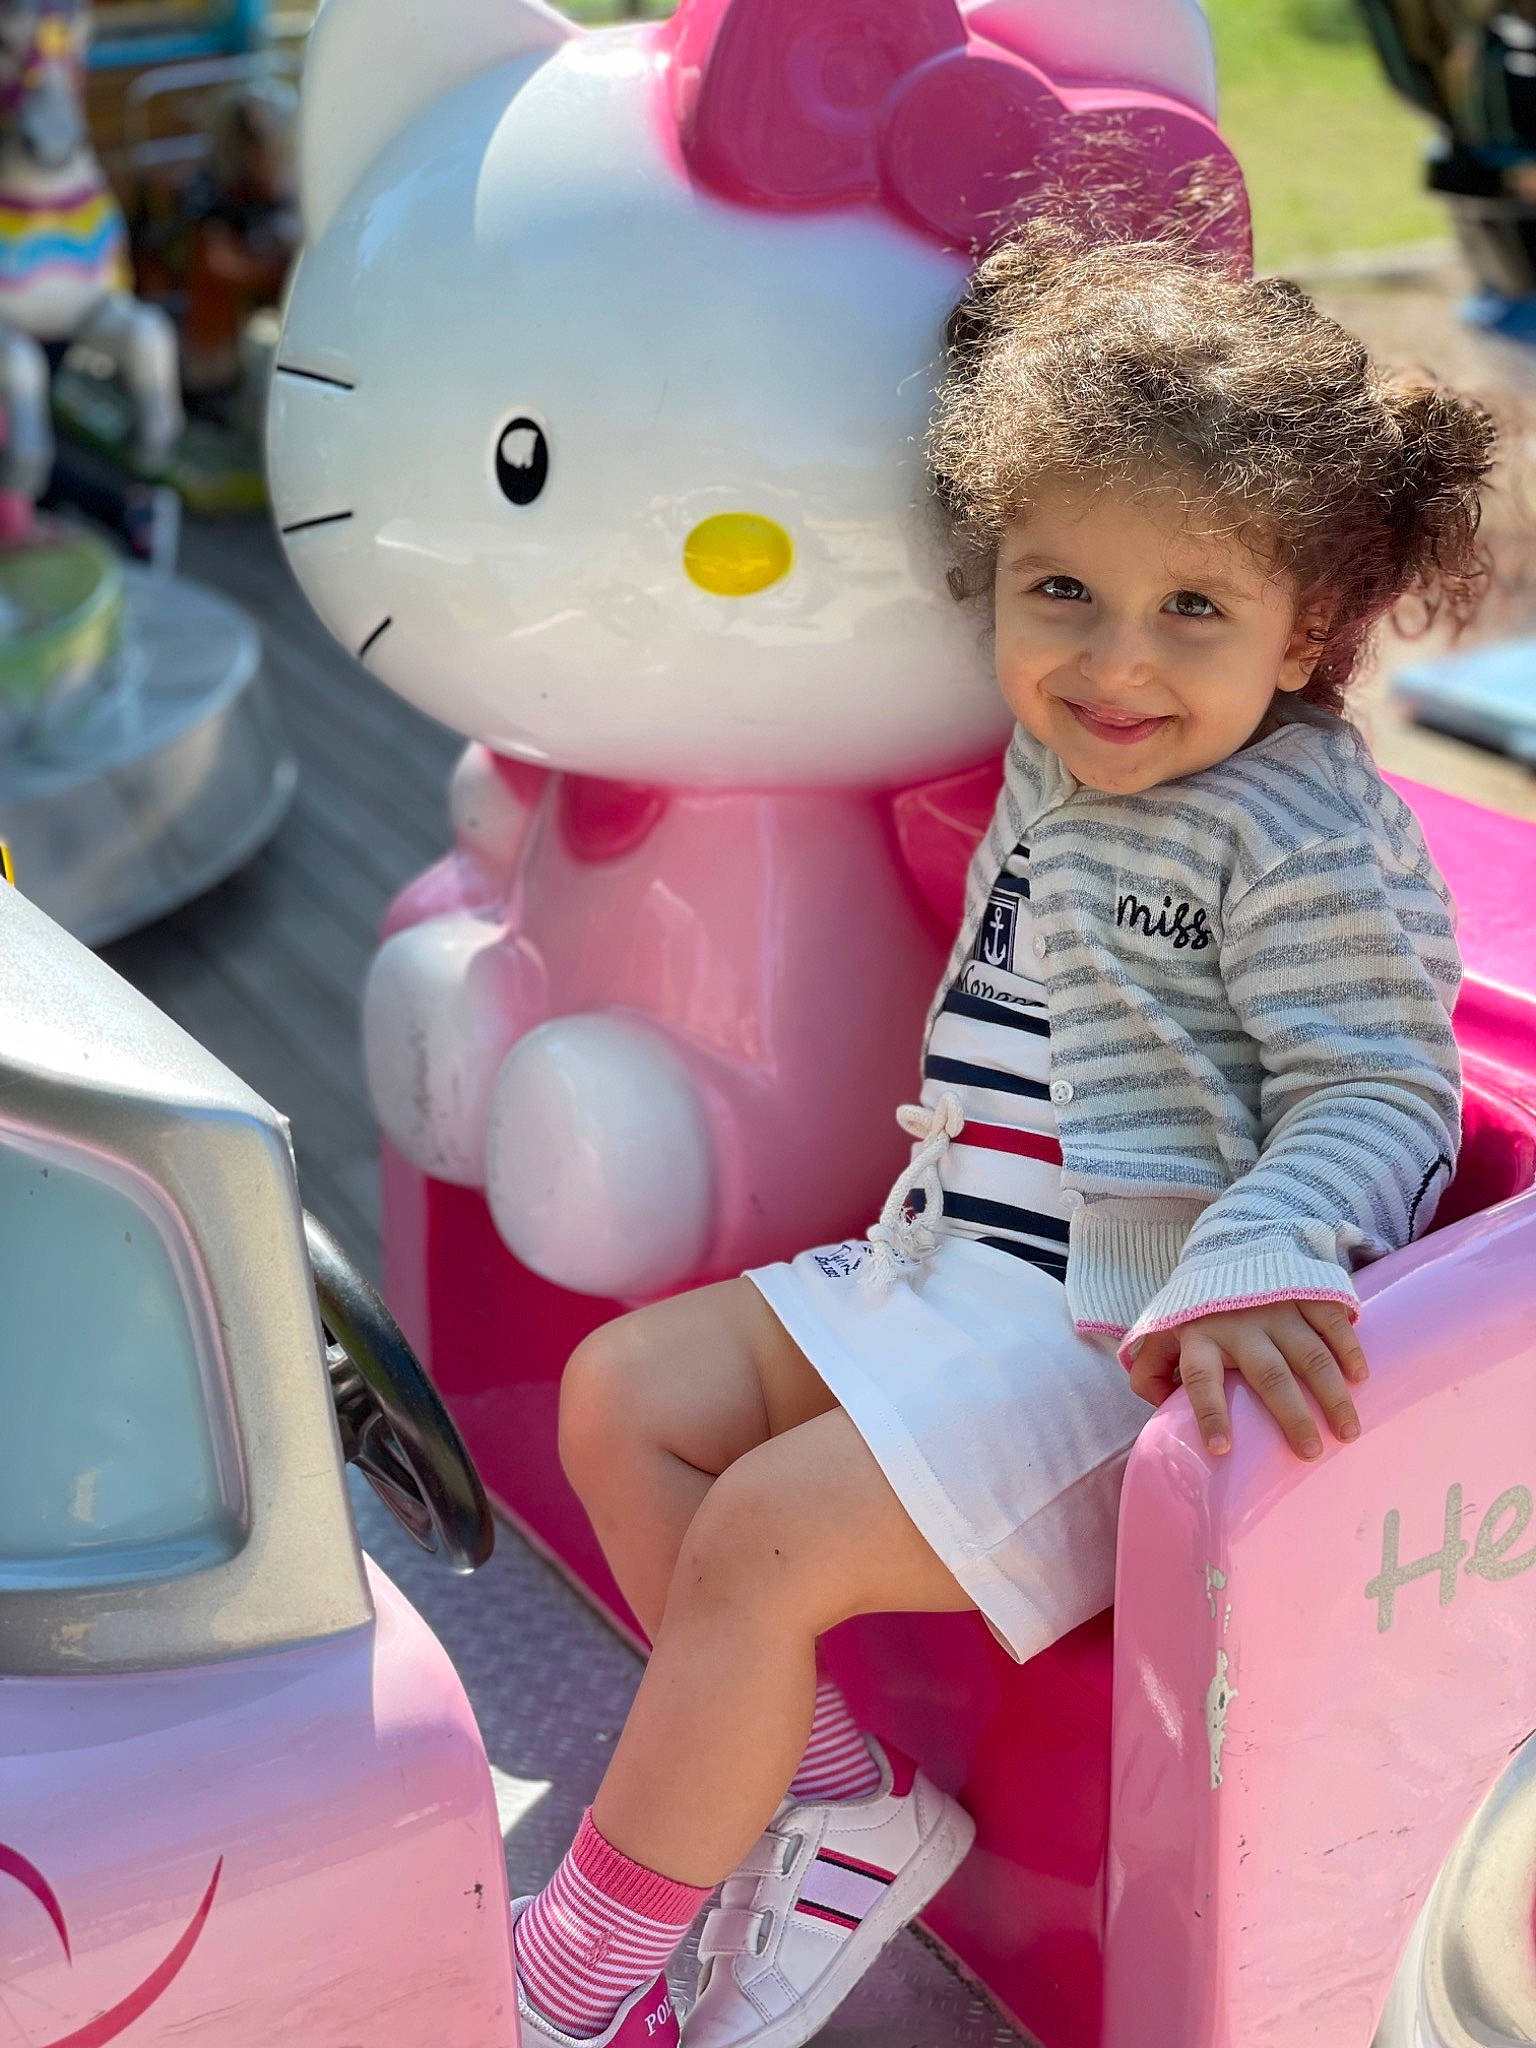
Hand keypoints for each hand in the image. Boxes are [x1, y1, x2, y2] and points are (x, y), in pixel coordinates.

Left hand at [1128, 1300, 1367, 1461]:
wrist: (1228, 1248)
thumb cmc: (1197, 1309)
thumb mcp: (1163, 1332)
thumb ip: (1151, 1370)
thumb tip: (1161, 1408)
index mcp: (1200, 1336)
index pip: (1200, 1378)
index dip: (1210, 1413)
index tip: (1222, 1448)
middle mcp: (1240, 1323)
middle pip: (1269, 1375)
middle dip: (1292, 1416)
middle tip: (1309, 1453)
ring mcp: (1276, 1306)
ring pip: (1310, 1354)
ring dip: (1332, 1395)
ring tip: (1346, 1433)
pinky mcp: (1305, 1292)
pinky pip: (1332, 1322)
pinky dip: (1349, 1349)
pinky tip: (1359, 1378)